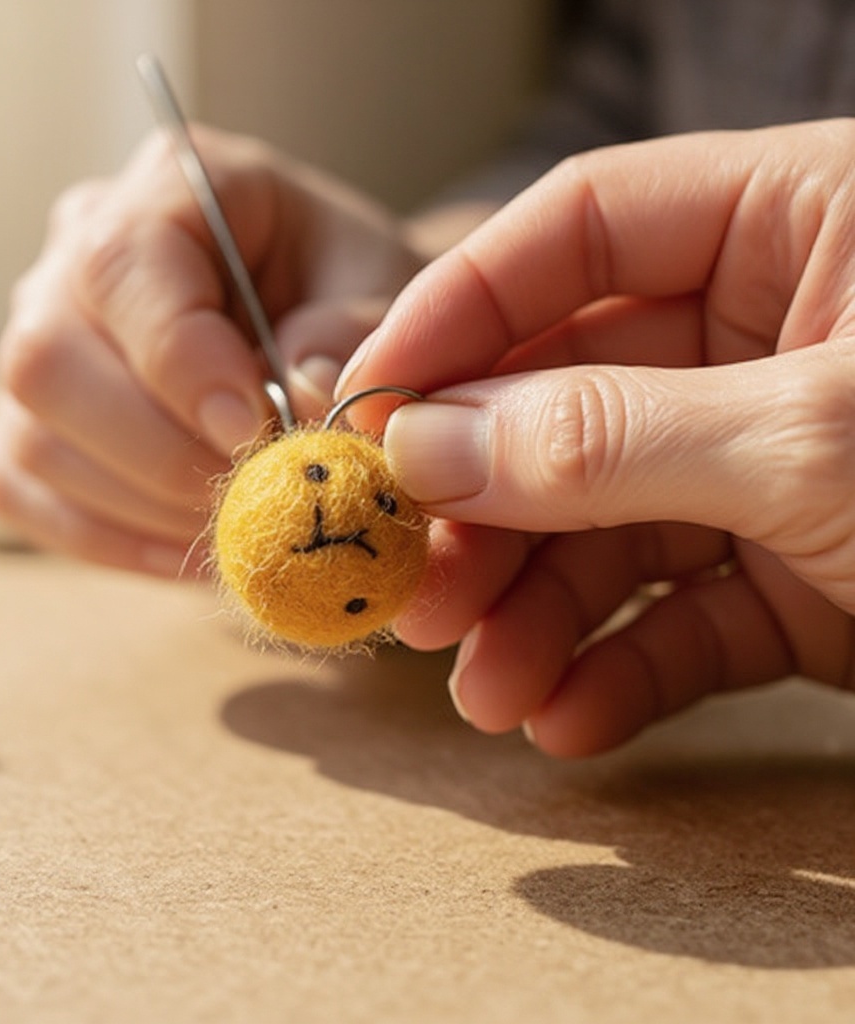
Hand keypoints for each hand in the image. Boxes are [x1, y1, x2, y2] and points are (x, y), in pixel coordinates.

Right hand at [0, 125, 423, 574]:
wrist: (325, 322)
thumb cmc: (351, 297)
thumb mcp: (383, 291)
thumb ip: (352, 336)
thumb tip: (301, 395)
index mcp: (171, 187)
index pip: (123, 264)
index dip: (181, 362)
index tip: (255, 429)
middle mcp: (78, 251)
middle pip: (47, 360)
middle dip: (161, 453)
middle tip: (254, 495)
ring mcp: (42, 338)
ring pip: (33, 438)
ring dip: (146, 507)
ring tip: (240, 524)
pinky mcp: (30, 421)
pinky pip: (26, 494)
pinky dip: (116, 541)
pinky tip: (195, 545)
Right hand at [340, 120, 854, 755]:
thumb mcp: (813, 436)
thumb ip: (606, 437)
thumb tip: (425, 445)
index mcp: (785, 227)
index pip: (569, 236)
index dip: (454, 312)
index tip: (365, 404)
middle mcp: (758, 341)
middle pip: (561, 402)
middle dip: (479, 506)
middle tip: (410, 587)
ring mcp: (763, 465)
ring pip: (603, 529)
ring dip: (531, 615)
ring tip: (479, 689)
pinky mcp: (787, 579)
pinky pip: (675, 618)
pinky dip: (617, 674)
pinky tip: (564, 721)